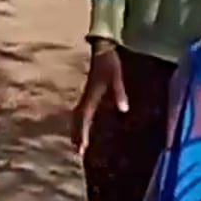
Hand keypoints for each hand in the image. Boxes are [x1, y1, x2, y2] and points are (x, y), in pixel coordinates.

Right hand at [70, 41, 127, 155]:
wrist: (102, 48)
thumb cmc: (110, 63)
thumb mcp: (116, 77)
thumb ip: (119, 92)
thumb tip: (124, 109)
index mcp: (91, 95)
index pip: (84, 118)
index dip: (82, 132)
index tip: (81, 147)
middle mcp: (86, 97)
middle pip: (77, 119)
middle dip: (76, 134)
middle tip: (77, 151)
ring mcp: (86, 95)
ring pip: (78, 115)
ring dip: (77, 129)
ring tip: (78, 142)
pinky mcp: (89, 92)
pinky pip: (82, 111)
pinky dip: (81, 121)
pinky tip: (85, 125)